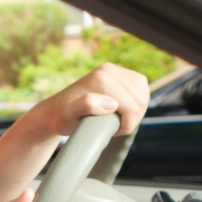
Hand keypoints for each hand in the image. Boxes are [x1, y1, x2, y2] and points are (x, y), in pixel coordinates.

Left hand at [29, 62, 149, 137]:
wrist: (57, 109)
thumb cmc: (62, 116)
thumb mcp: (67, 114)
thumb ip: (85, 106)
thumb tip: (111, 103)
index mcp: (100, 78)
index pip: (131, 106)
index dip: (127, 125)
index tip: (112, 132)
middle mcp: (109, 70)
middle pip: (140, 100)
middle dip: (132, 119)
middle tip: (115, 127)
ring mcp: (116, 70)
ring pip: (144, 95)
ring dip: (136, 112)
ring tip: (118, 119)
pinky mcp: (122, 74)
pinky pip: (143, 89)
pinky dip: (138, 102)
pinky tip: (124, 109)